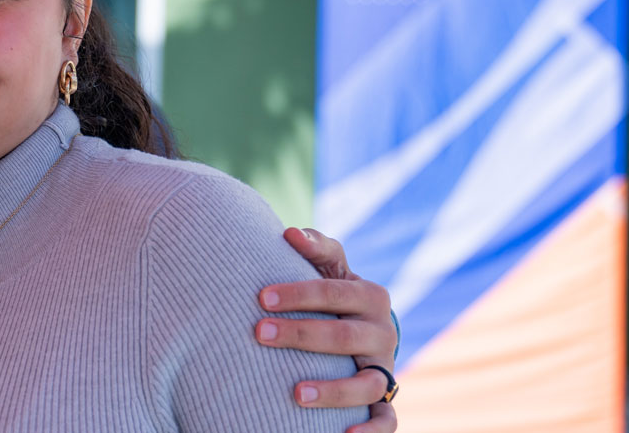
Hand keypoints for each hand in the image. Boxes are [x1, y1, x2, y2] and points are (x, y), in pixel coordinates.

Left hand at [258, 227, 397, 432]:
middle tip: (260, 333)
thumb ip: (316, 248)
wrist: (362, 332)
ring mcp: (384, 370)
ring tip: (296, 395)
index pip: (334, 291)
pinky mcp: (384, 401)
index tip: (260, 298)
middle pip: (344, 337)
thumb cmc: (333, 296)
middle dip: (302, 335)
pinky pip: (386, 421)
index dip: (299, 293)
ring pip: (366, 385)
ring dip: (333, 391)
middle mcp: (382, 334)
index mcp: (370, 297)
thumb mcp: (330, 269)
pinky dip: (370, 432)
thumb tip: (290, 233)